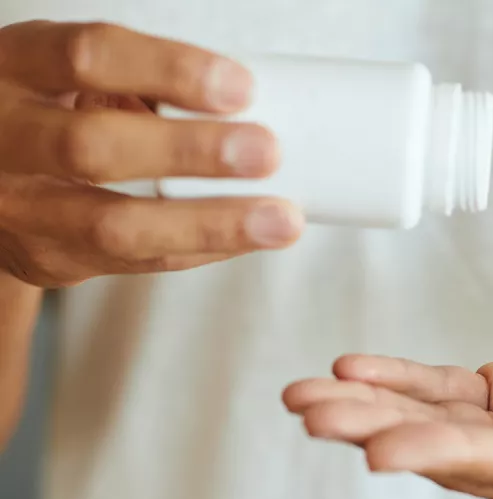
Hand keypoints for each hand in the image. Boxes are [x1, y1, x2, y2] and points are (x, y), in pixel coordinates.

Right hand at [0, 21, 301, 286]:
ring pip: (115, 226)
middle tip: (266, 152)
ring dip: (209, 223)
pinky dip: (200, 249)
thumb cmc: (50, 111)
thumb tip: (247, 100)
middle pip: (93, 147)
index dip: (168, 69)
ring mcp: (20, 209)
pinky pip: (135, 262)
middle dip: (190, 151)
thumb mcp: (70, 77)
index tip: (241, 86)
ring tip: (279, 220)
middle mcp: (5, 139)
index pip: (88, 57)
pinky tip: (247, 239)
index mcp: (17, 68)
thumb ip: (135, 81)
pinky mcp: (48, 260)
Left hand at [284, 251, 492, 498]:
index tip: (379, 447)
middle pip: (459, 453)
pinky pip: (450, 388)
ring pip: (441, 423)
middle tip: (314, 413)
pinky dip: (401, 379)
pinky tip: (355, 369)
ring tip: (308, 396)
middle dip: (381, 432)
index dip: (446, 457)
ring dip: (374, 407)